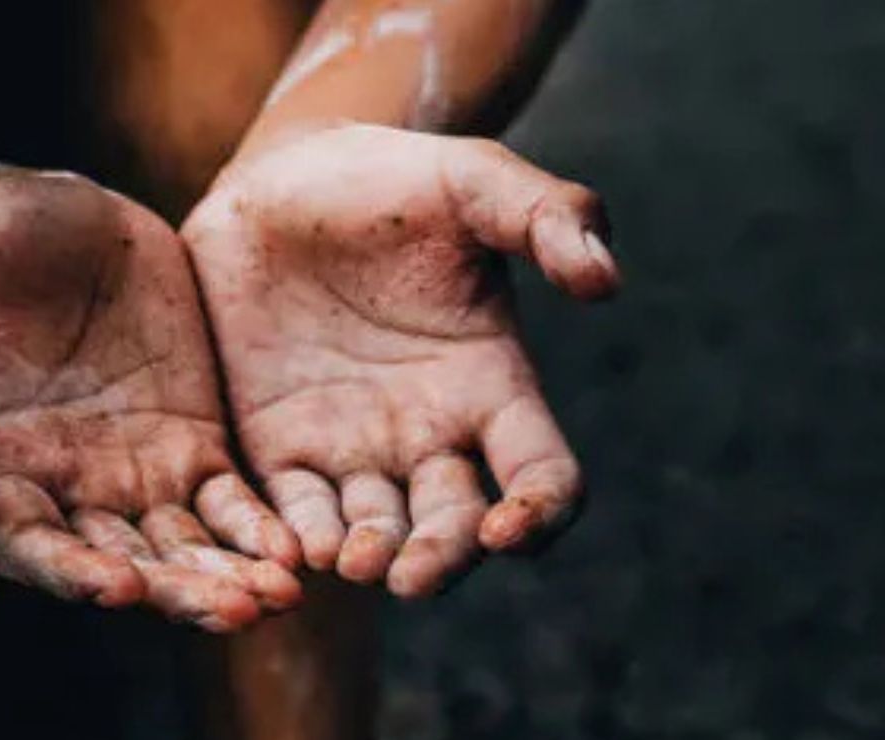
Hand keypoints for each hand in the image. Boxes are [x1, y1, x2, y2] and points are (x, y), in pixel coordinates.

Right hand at [0, 170, 300, 630]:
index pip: (29, 545)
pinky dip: (261, 529)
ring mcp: (135, 471)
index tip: (117, 586)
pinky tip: (298, 549)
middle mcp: (68, 487)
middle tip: (234, 607)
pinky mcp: (193, 441)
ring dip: (229, 576)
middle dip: (176, 591)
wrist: (53, 211)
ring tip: (280, 594)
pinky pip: (231, 502)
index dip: (69, 572)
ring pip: (185, 547)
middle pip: (123, 564)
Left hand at [184, 124, 619, 597]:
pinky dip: (293, 542)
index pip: (542, 475)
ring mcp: (354, 449)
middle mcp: (431, 435)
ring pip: (375, 537)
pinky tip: (287, 547)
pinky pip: (291, 514)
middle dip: (442, 559)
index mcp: (494, 387)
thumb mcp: (478, 181)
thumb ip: (550, 216)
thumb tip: (606, 282)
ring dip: (369, 560)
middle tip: (410, 574)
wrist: (283, 177)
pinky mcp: (278, 448)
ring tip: (351, 561)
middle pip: (456, 528)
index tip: (510, 527)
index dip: (538, 512)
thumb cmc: (394, 180)